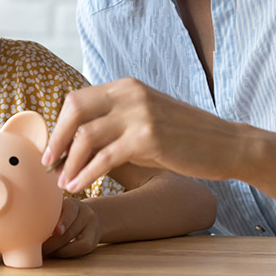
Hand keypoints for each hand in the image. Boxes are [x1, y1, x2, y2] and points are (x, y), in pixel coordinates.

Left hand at [42, 198, 100, 257]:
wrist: (92, 217)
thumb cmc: (67, 214)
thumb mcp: (60, 208)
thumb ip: (48, 214)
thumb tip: (28, 228)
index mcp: (73, 204)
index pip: (70, 211)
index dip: (63, 222)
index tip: (56, 231)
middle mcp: (85, 214)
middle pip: (70, 231)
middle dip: (52, 243)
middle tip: (37, 249)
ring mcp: (91, 228)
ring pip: (76, 243)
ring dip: (58, 250)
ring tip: (44, 253)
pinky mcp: (93, 241)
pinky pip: (80, 250)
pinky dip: (66, 253)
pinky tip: (55, 253)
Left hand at [46, 78, 252, 191]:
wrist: (226, 145)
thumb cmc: (183, 138)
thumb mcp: (145, 121)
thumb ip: (115, 123)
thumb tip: (76, 141)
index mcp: (127, 87)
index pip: (77, 99)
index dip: (59, 125)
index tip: (52, 149)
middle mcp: (131, 94)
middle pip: (74, 110)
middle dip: (56, 139)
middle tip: (48, 164)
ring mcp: (140, 115)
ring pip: (86, 136)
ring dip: (69, 163)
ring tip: (62, 184)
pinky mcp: (148, 139)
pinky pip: (105, 157)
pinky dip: (86, 174)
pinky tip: (78, 187)